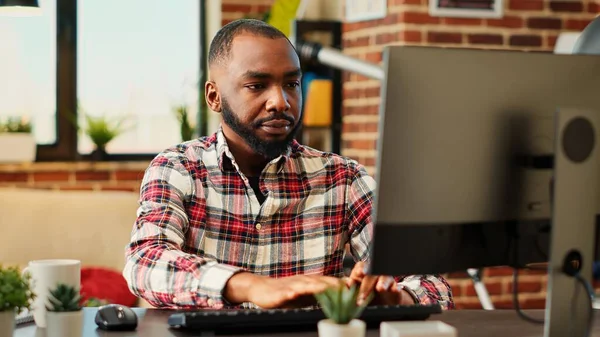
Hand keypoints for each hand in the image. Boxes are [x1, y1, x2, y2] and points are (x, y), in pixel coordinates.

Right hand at [224, 272, 342, 308]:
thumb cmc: (285, 292)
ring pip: (307, 285)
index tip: (358, 289)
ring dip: (318, 287)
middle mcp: (304, 281)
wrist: (261, 288)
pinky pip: (287, 292)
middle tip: (350, 289)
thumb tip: (340, 300)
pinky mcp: (280, 292)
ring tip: (329, 289)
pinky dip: (292, 292)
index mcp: (312, 282)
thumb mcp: (306, 295)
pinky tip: (295, 294)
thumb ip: (321, 295)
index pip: (331, 282)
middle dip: (336, 285)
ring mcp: (292, 285)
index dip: (344, 285)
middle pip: (323, 282)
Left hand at [347, 261, 415, 305]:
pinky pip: (395, 286)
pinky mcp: (394, 287)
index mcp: (364, 271)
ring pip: (384, 277)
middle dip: (366, 286)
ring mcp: (385, 279)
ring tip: (380, 289)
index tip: (358, 274)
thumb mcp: (357, 291)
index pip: (361, 267)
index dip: (360, 270)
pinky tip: (394, 290)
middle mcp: (375, 273)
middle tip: (361, 298)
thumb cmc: (366, 293)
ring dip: (382, 283)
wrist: (382, 301)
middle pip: (371, 275)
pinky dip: (395, 288)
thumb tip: (343, 286)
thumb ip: (351, 287)